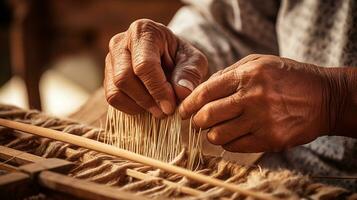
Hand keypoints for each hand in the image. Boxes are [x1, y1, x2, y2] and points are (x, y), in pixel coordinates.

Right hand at [104, 19, 207, 116]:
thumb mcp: (194, 61)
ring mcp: (110, 59)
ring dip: (138, 106)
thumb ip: (190, 74)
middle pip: (124, 78)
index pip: (144, 65)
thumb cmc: (181, 57)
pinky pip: (112, 97)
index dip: (157, 89)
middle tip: (165, 112)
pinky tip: (147, 107)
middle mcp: (120, 42)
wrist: (169, 57)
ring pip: (115, 91)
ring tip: (158, 110)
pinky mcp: (107, 76)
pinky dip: (130, 108)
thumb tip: (182, 92)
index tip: (170, 107)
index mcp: (143, 31)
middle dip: (146, 100)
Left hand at [180, 54, 333, 152]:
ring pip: (218, 135)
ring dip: (212, 134)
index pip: (206, 92)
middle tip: (198, 121)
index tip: (183, 110)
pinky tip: (233, 135)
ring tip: (216, 129)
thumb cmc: (287, 77)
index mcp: (247, 75)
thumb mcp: (259, 63)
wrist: (324, 97)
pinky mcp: (271, 139)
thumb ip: (229, 73)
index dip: (189, 104)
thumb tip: (202, 89)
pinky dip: (228, 143)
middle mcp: (253, 98)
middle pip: (207, 116)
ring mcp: (262, 120)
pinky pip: (235, 147)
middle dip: (197, 121)